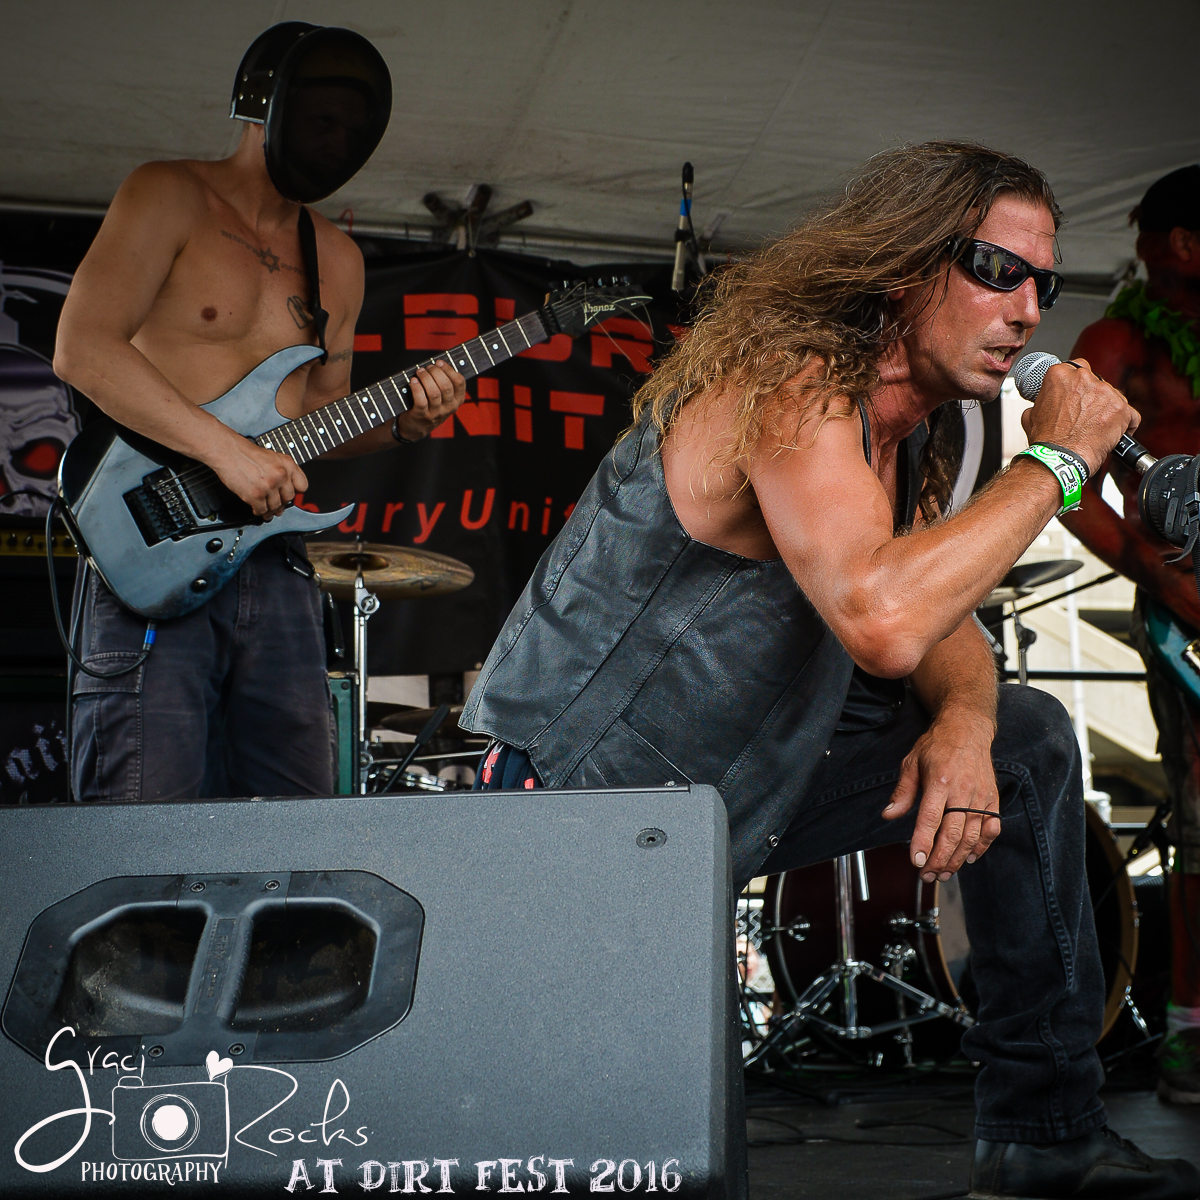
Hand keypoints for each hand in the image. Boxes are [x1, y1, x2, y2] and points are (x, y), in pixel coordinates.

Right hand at [210, 434, 308, 518]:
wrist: (228, 451)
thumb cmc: (246, 453)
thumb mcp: (273, 457)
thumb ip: (282, 471)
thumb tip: (286, 488)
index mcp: (287, 464)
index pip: (302, 486)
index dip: (296, 492)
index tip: (291, 496)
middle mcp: (281, 475)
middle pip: (289, 498)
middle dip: (282, 503)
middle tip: (278, 505)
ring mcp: (269, 486)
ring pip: (276, 506)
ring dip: (271, 510)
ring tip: (268, 511)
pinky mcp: (255, 495)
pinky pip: (261, 510)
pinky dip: (259, 512)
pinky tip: (257, 510)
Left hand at [393, 360, 466, 440]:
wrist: (416, 427)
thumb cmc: (429, 406)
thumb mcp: (443, 398)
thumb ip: (445, 383)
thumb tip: (438, 364)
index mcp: (457, 401)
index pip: (459, 382)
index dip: (449, 369)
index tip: (439, 363)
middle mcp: (449, 408)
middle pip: (446, 386)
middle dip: (435, 372)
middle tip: (427, 367)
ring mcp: (436, 413)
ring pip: (434, 392)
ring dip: (425, 378)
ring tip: (419, 372)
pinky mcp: (422, 416)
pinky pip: (421, 401)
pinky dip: (417, 388)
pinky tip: (413, 381)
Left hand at [882, 710, 1000, 881]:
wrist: (967, 729)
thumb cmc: (937, 746)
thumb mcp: (911, 763)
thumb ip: (902, 792)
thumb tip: (889, 815)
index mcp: (940, 780)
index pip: (930, 818)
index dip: (923, 842)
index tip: (916, 860)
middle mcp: (963, 790)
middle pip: (952, 833)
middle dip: (939, 859)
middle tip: (927, 874)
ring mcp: (981, 796)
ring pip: (971, 836)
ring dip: (957, 859)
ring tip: (944, 873)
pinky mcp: (993, 799)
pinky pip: (990, 829)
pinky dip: (981, 847)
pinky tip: (969, 858)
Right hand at [1021, 357, 1138, 474]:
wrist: (1059, 459)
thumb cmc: (1046, 441)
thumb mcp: (1031, 415)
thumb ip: (1043, 401)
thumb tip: (1046, 404)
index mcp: (1059, 375)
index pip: (1076, 368)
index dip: (1077, 386)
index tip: (1076, 396)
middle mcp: (1083, 378)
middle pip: (1097, 381)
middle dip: (1094, 396)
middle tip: (1086, 414)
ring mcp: (1105, 392)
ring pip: (1114, 397)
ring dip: (1108, 410)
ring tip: (1097, 429)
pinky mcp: (1122, 408)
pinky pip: (1130, 415)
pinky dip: (1125, 425)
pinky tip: (1113, 435)